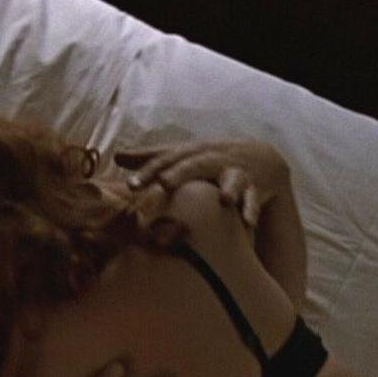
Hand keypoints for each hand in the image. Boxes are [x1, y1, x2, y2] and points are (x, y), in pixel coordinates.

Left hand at [115, 140, 289, 227]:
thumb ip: (151, 158)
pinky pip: (254, 201)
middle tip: (165, 183)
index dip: (148, 171)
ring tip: (225, 199)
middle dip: (181, 174)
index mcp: (191, 154)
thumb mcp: (183, 156)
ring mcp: (236, 174)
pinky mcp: (255, 189)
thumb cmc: (210, 160)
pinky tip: (248, 222)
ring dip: (229, 188)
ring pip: (233, 180)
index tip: (131, 185)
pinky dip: (251, 211)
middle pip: (196, 165)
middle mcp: (213, 160)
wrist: (261, 158)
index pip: (166, 161)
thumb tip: (115, 156)